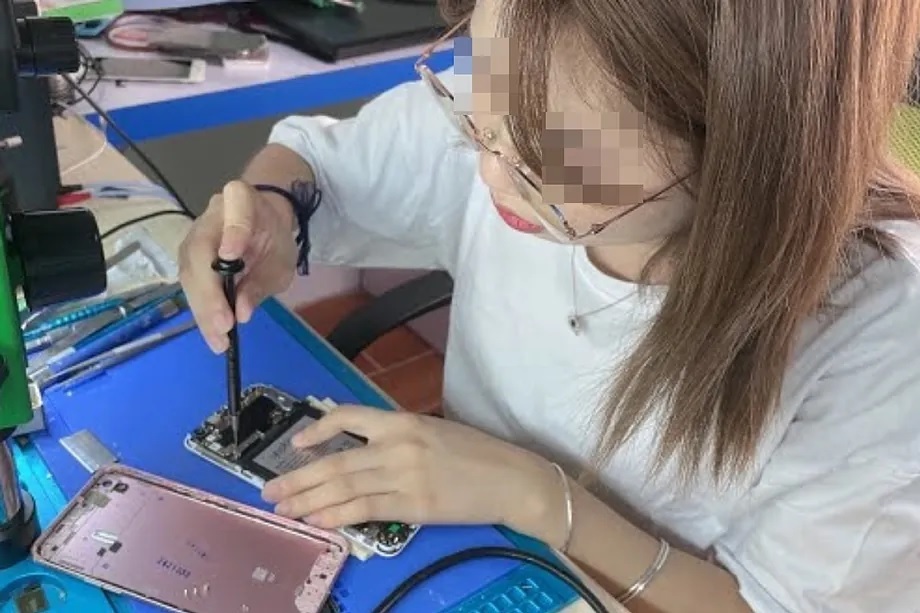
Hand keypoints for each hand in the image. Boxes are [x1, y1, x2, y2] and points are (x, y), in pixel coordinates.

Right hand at [179, 180, 295, 351]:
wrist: (263, 222)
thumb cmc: (274, 237)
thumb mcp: (281, 260)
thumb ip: (262, 282)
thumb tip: (241, 312)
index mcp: (242, 199)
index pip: (235, 207)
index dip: (232, 230)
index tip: (230, 255)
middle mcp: (212, 214)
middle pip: (200, 250)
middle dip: (210, 292)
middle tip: (223, 325)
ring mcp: (194, 235)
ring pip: (190, 272)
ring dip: (202, 309)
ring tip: (218, 340)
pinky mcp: (188, 257)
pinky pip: (190, 285)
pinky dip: (202, 311)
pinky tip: (213, 334)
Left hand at [261, 406, 563, 539]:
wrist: (510, 478)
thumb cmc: (475, 452)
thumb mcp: (433, 430)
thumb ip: (396, 435)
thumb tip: (361, 447)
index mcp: (402, 421)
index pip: (348, 417)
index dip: (317, 429)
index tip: (297, 443)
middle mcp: (397, 445)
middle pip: (335, 461)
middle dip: (298, 477)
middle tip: (270, 490)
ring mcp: (404, 477)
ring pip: (344, 487)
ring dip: (308, 500)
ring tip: (284, 509)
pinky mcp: (413, 506)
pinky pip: (365, 510)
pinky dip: (336, 516)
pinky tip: (317, 521)